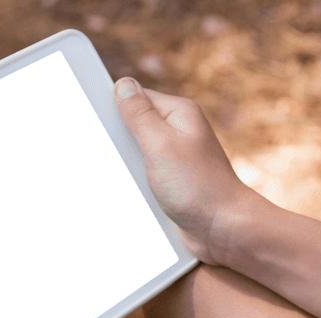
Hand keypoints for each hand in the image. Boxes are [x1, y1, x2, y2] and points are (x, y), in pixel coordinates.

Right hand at [114, 77, 253, 265]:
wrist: (224, 230)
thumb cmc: (199, 187)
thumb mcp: (161, 145)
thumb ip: (139, 115)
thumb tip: (123, 84)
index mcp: (178, 114)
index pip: (134, 98)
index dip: (112, 111)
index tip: (96, 125)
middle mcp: (177, 132)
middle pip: (131, 129)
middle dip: (118, 144)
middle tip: (115, 159)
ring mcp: (174, 158)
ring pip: (134, 156)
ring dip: (126, 169)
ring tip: (131, 182)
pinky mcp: (170, 183)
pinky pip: (143, 178)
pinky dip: (135, 185)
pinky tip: (133, 194)